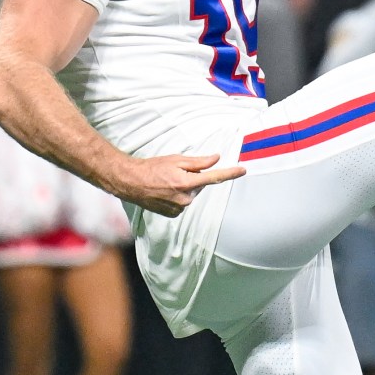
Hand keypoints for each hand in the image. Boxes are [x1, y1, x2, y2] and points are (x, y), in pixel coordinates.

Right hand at [111, 152, 243, 217]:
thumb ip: (198, 162)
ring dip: (185, 187)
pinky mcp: (173, 214)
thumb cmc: (152, 168)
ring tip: (167, 182)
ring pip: (191, 194)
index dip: (230, 173)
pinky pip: (183, 203)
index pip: (214, 177)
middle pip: (200, 186)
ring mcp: (179, 208)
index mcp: (187, 183)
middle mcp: (185, 198)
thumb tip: (216, 159)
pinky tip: (165, 192)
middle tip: (176, 173)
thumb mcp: (176, 160)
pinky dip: (178, 197)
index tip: (243, 170)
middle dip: (193, 178)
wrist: (131, 182)